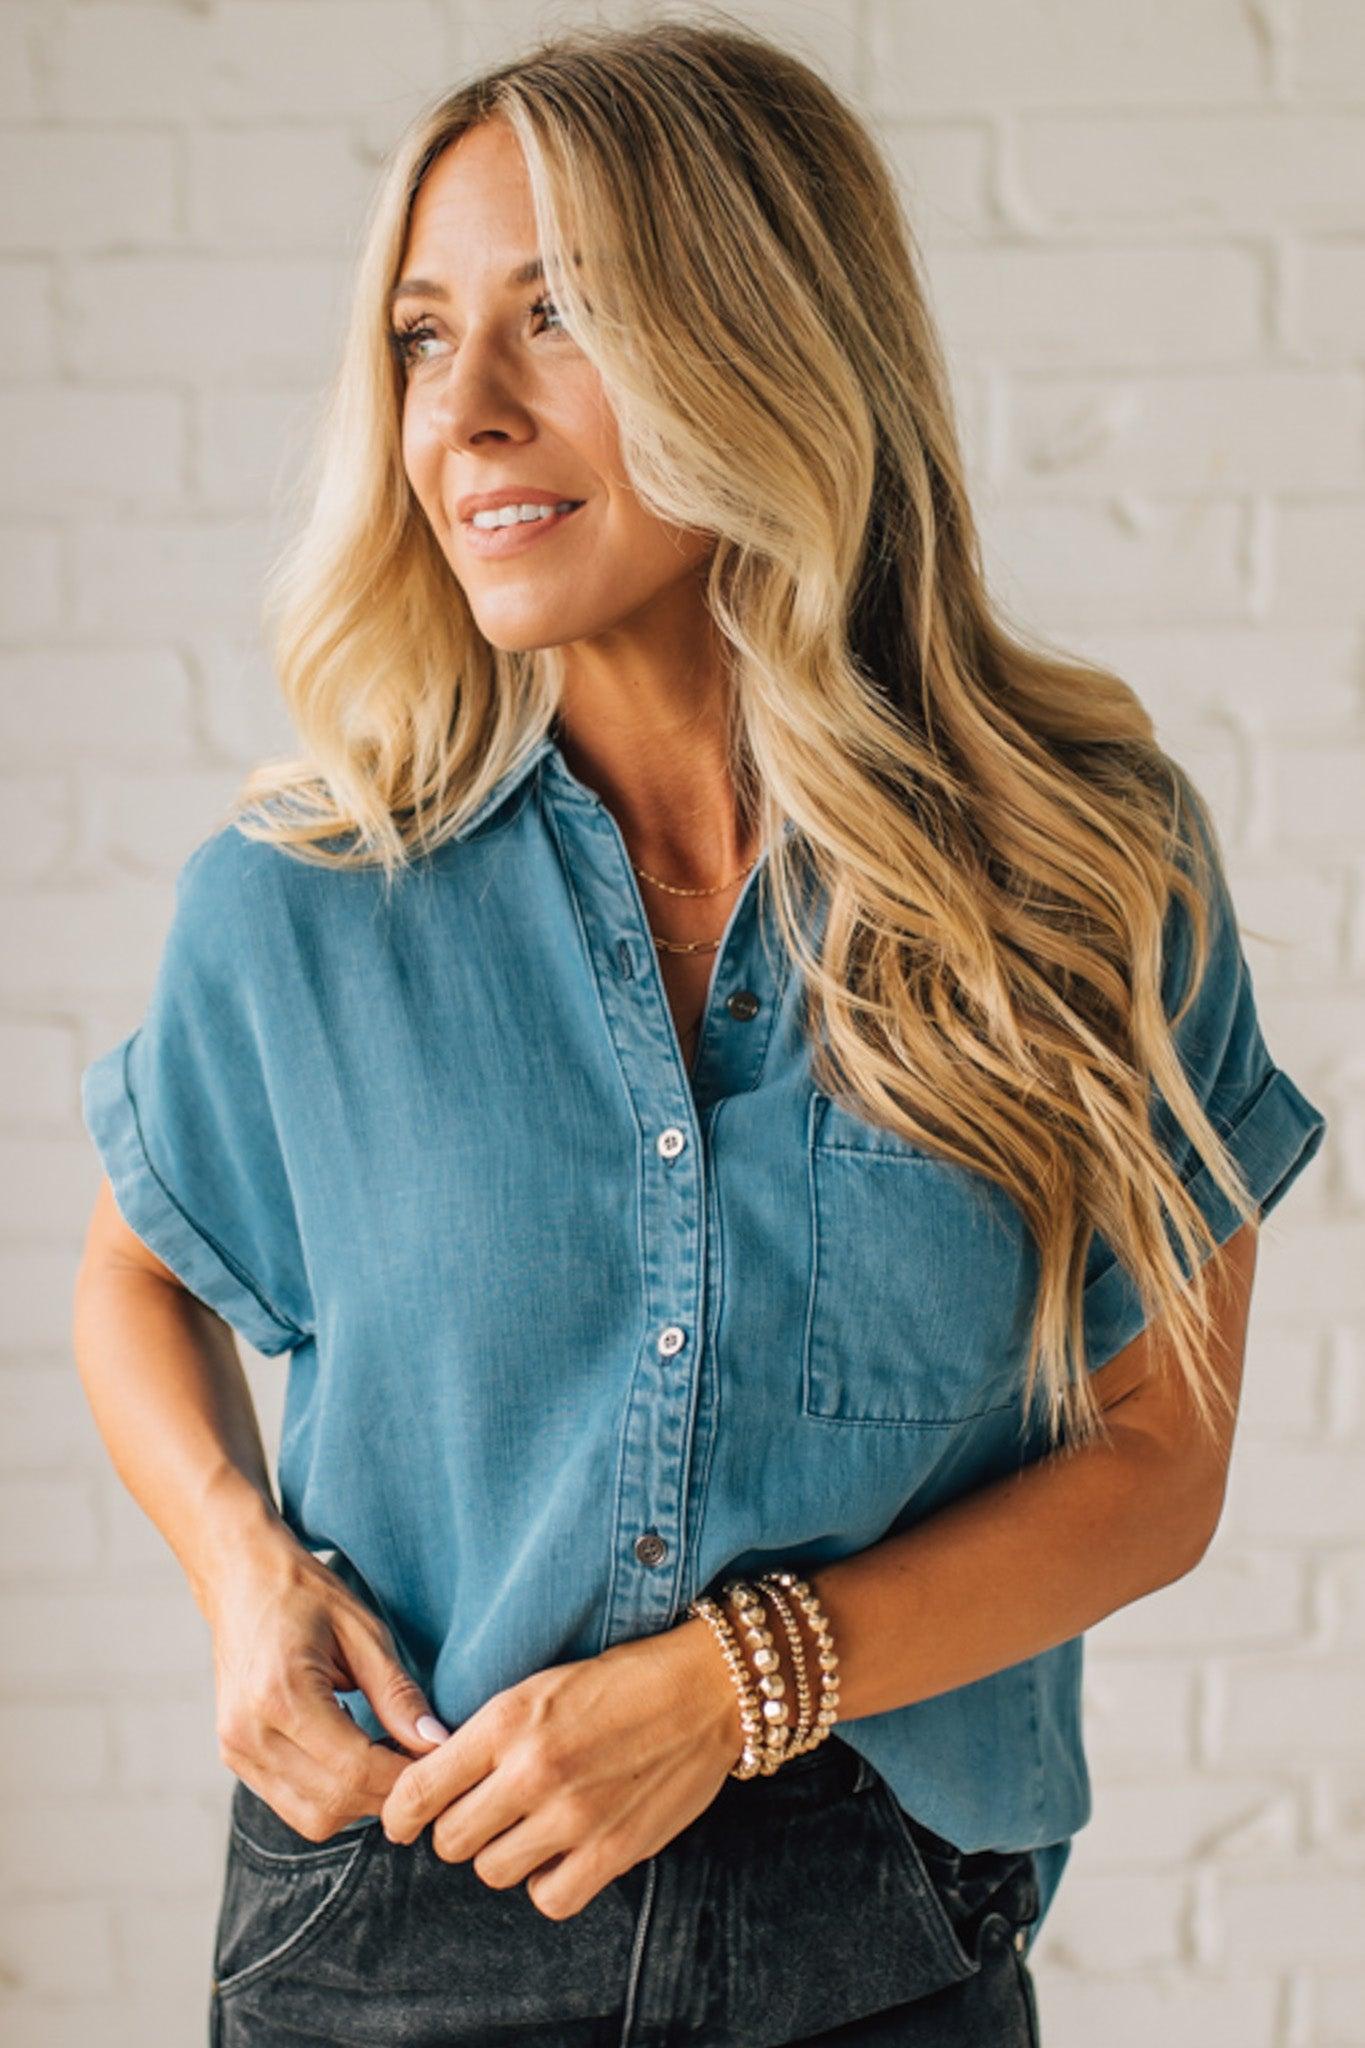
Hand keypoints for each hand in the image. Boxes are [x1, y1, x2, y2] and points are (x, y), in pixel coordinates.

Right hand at [207, 1528, 450, 1838]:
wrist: (240, 1579)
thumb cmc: (304, 1595)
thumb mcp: (363, 1631)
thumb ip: (397, 1693)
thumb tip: (437, 1744)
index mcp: (280, 1695)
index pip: (355, 1770)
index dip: (405, 1778)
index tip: (442, 1764)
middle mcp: (249, 1732)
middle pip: (334, 1804)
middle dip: (387, 1796)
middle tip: (423, 1766)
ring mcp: (236, 1750)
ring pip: (312, 1818)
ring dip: (359, 1803)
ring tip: (390, 1762)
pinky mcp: (234, 1757)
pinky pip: (291, 1805)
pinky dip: (330, 1797)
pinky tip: (354, 1760)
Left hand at [380, 1617, 741, 1919]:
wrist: (705, 1688)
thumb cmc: (621, 1680)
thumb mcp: (541, 1685)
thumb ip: (488, 1733)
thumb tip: (432, 1779)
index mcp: (509, 1719)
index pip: (419, 1789)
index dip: (399, 1813)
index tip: (402, 1820)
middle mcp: (534, 1770)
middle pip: (451, 1841)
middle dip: (459, 1829)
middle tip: (483, 1813)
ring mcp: (574, 1815)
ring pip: (493, 1872)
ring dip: (503, 1855)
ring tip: (529, 1827)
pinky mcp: (614, 1848)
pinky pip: (550, 1897)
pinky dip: (549, 1882)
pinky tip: (561, 1852)